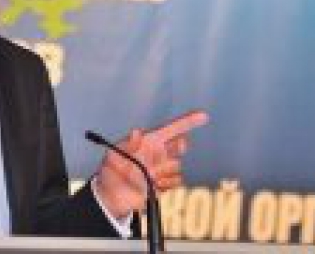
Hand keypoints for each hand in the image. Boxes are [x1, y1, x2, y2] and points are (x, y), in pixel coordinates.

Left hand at [93, 110, 208, 218]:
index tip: (203, 115)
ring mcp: (163, 168)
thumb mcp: (114, 156)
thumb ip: (127, 144)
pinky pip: (176, 182)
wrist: (112, 198)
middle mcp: (158, 152)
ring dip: (164, 171)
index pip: (171, 128)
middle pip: (179, 145)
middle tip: (165, 153)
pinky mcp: (165, 184)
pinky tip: (151, 186)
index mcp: (148, 141)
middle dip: (178, 147)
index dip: (188, 121)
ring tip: (146, 176)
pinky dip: (166, 185)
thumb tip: (137, 131)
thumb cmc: (110, 172)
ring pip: (177, 166)